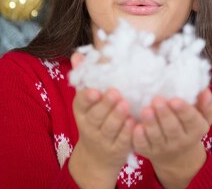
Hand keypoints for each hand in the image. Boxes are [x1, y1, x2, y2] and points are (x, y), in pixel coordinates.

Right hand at [68, 54, 134, 188]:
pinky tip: (135, 122)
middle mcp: (89, 127)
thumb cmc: (94, 120)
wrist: (97, 157)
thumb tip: (77, 54)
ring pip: (110, 129)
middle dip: (105, 105)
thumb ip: (84, 78)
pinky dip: (128, 132)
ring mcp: (103, 140)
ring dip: (118, 116)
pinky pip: (122, 141)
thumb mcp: (86, 103)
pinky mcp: (117, 149)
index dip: (87, 98)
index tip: (95, 90)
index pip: (80, 104)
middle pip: (96, 117)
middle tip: (116, 93)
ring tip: (126, 105)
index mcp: (81, 112)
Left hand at [132, 89, 211, 188]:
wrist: (177, 156)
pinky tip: (134, 125)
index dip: (184, 111)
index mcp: (195, 130)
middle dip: (164, 115)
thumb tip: (205, 91)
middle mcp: (180, 141)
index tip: (175, 100)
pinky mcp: (147, 151)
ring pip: (156, 136)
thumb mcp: (203, 117)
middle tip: (157, 100)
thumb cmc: (189, 127)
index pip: (191, 121)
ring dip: (150, 124)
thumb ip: (207, 105)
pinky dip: (137, 136)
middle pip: (172, 129)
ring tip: (145, 110)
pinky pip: (141, 145)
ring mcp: (162, 147)